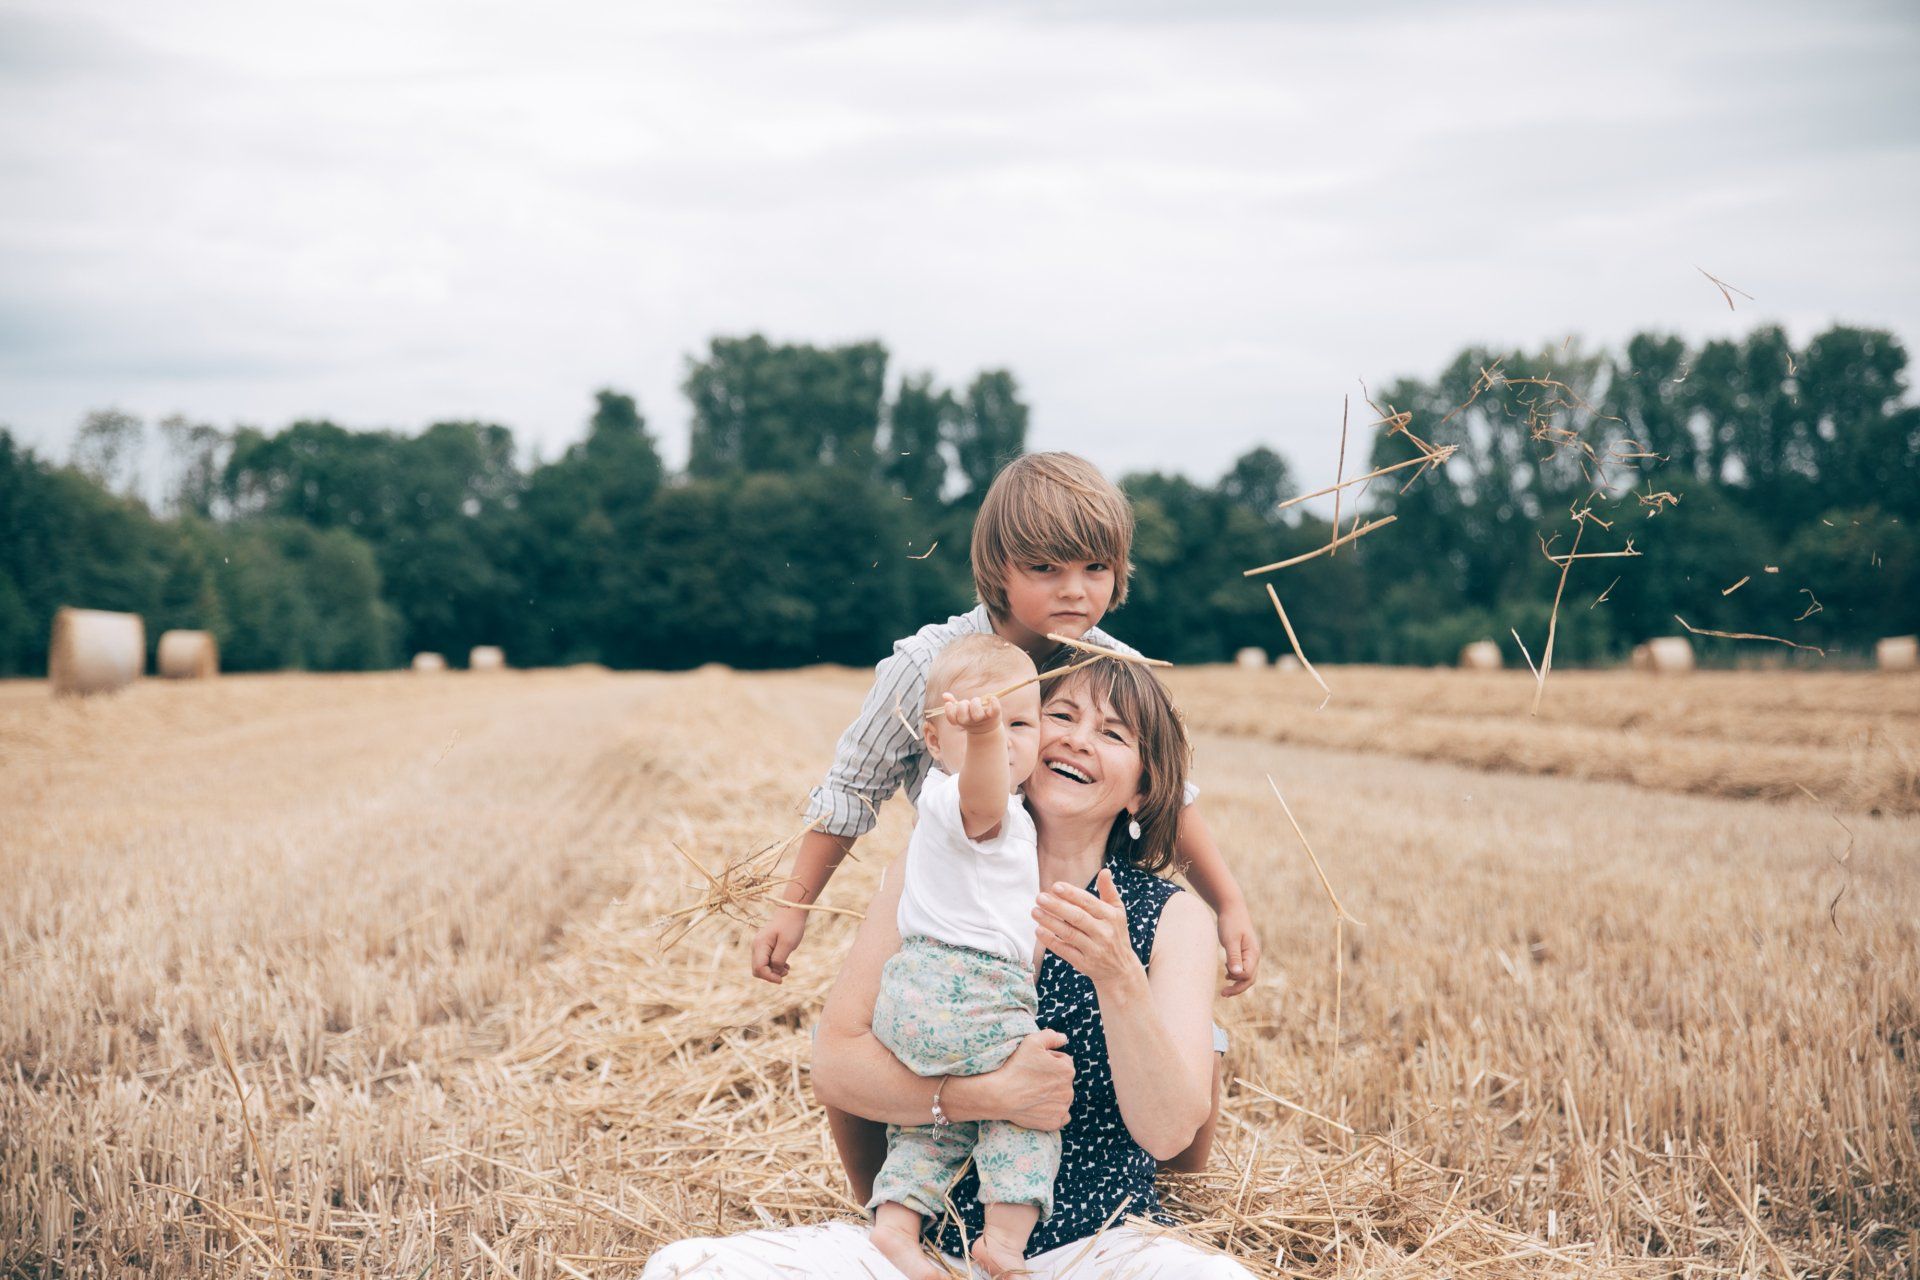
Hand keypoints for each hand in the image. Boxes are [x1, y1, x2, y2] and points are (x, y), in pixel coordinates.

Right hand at [750, 904, 807, 982]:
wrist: (791, 912)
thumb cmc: (791, 926)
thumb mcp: (788, 944)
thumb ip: (779, 959)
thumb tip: (774, 972)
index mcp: (760, 945)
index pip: (758, 968)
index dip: (769, 977)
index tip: (781, 979)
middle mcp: (756, 947)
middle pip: (757, 970)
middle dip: (770, 975)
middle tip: (785, 972)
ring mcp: (759, 947)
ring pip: (761, 967)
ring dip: (773, 971)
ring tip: (787, 968)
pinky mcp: (765, 947)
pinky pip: (766, 962)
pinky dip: (775, 966)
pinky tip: (785, 965)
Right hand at [944, 692, 1002, 736]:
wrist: (987, 727)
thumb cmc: (971, 716)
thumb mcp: (962, 711)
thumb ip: (953, 704)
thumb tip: (944, 695)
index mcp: (962, 721)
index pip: (952, 718)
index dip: (949, 711)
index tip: (950, 704)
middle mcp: (971, 722)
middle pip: (963, 718)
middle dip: (962, 707)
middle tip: (966, 703)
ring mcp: (983, 719)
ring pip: (977, 714)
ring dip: (975, 704)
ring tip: (977, 701)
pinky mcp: (994, 715)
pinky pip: (995, 709)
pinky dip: (994, 703)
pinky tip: (992, 698)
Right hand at [978, 1029, 1073, 1129]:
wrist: (1000, 1095)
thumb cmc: (1016, 1067)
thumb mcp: (1032, 1041)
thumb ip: (1051, 1036)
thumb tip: (1064, 1039)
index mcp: (1067, 1070)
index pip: (1063, 1061)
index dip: (1048, 1060)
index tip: (1034, 1064)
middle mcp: (1069, 1091)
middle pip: (1063, 1080)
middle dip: (1052, 1078)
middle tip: (1032, 1078)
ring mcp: (1062, 1108)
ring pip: (1062, 1098)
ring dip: (1053, 1095)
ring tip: (1033, 1092)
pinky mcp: (1054, 1123)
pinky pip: (1061, 1117)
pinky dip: (1054, 1112)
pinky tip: (1040, 1107)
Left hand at [1034, 869, 1140, 988]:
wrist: (1121, 970)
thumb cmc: (1116, 935)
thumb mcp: (1118, 913)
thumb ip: (1109, 891)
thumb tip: (1104, 871)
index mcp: (1111, 917)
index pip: (1089, 903)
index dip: (1072, 894)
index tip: (1055, 886)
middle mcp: (1104, 933)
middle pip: (1077, 918)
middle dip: (1057, 907)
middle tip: (1040, 897)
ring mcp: (1094, 949)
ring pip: (1069, 934)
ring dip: (1050, 922)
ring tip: (1035, 911)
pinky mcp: (1084, 964)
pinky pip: (1065, 951)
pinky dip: (1051, 941)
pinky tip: (1039, 931)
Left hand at [1216, 900, 1261, 997]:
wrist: (1231, 907)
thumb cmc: (1230, 923)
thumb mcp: (1230, 940)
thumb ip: (1233, 957)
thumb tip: (1235, 975)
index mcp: (1253, 954)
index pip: (1248, 975)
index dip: (1237, 980)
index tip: (1224, 978)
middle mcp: (1254, 956)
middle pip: (1249, 979)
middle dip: (1237, 988)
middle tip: (1223, 994)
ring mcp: (1250, 954)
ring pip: (1247, 975)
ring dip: (1237, 982)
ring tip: (1224, 988)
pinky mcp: (1244, 952)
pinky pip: (1243, 968)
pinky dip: (1236, 974)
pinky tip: (1227, 975)